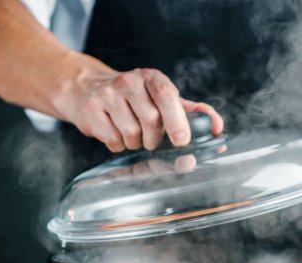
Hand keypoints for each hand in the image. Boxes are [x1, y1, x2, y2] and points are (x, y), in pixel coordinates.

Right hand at [48, 53, 223, 151]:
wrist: (85, 88)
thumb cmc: (132, 97)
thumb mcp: (160, 97)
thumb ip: (189, 111)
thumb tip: (217, 125)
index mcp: (151, 77)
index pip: (166, 95)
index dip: (177, 119)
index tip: (182, 140)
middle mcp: (129, 81)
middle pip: (151, 119)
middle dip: (155, 139)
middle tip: (152, 140)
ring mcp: (107, 94)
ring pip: (132, 133)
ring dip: (135, 143)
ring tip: (131, 134)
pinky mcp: (91, 110)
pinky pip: (112, 140)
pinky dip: (117, 145)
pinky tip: (114, 133)